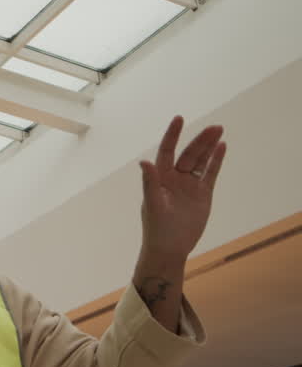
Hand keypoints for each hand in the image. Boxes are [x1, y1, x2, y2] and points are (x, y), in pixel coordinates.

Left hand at [138, 116, 226, 259]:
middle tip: (215, 127)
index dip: (172, 135)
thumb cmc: (156, 228)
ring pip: (201, 161)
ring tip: (219, 131)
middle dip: (200, 141)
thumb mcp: (153, 204)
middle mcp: (174, 178)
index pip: (166, 151)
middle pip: (189, 154)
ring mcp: (189, 185)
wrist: (170, 248)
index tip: (179, 119)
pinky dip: (216, 161)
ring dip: (209, 147)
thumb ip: (150, 182)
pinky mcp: (202, 194)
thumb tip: (144, 162)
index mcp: (160, 178)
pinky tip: (222, 147)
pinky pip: (210, 173)